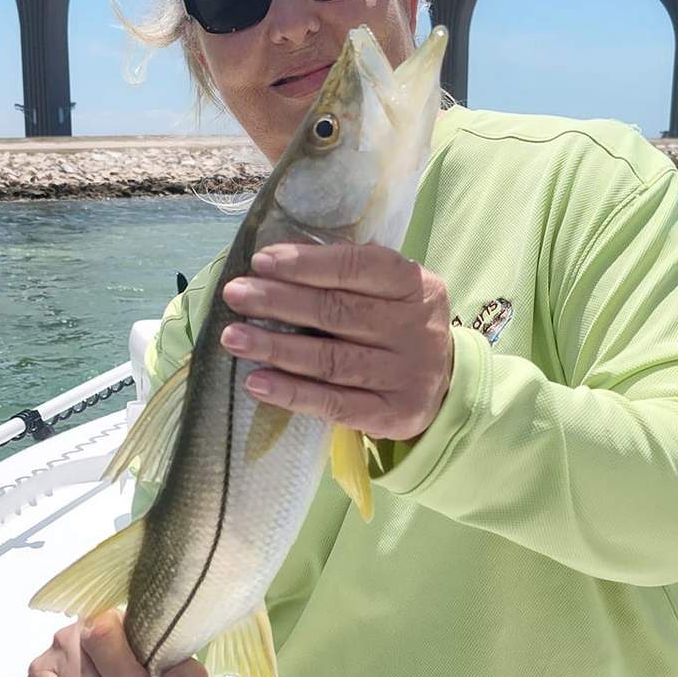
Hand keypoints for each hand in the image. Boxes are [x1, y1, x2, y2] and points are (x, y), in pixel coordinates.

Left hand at [220, 242, 454, 442]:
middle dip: (279, 301)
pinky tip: (256, 382)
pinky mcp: (393, 415)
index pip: (359, 267)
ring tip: (234, 338)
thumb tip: (274, 262)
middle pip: (338, 313)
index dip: (308, 263)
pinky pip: (333, 404)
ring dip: (276, 348)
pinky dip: (291, 393)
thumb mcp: (390, 291)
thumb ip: (347, 276)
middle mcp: (416, 328)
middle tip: (235, 294)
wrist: (444, 385)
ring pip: (331, 360)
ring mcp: (408, 375)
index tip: (261, 261)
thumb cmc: (398, 326)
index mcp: (416, 285)